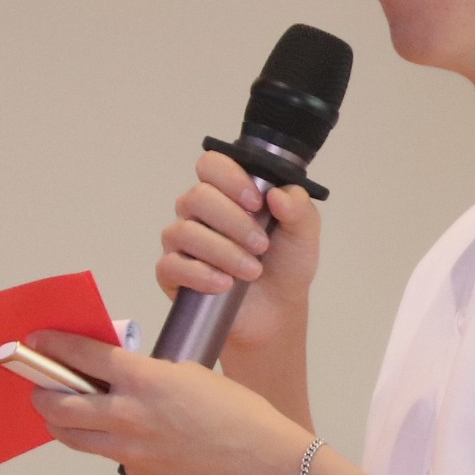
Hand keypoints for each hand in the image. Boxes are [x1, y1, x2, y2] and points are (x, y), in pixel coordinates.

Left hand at [26, 332, 309, 474]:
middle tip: (39, 386)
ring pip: (75, 437)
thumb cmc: (240, 414)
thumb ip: (153, 376)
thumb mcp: (193, 375)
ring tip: (62, 414)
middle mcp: (129, 416)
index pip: (82, 356)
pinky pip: (115, 459)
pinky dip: (113, 447)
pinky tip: (130, 440)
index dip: (53, 346)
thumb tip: (126, 380)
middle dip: (42, 392)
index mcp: (145, 379)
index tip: (36, 341)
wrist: (263, 463)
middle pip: (60, 404)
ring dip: (62, 422)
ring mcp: (130, 452)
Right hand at [157, 151, 321, 354]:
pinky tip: (224, 284)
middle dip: (234, 222)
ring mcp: (182, 241)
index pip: (211, 164)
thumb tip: (276, 194)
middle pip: (197, 197)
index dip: (230, 178)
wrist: (276, 311)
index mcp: (227, 191)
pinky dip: (200, 274)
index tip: (256, 202)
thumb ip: (298, 207)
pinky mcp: (172, 272)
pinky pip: (171, 265)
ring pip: (185, 231)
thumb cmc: (285, 264)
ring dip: (223, 251)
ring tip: (253, 271)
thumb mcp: (304, 232)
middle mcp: (198, 211)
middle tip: (262, 245)